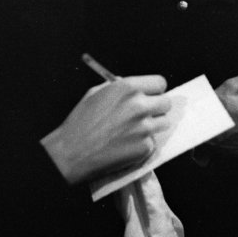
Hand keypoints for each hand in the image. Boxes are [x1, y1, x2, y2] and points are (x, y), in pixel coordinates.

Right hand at [41, 75, 170, 183]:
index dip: (155, 90)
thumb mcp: (96, 93)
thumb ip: (119, 87)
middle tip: (144, 114)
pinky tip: (126, 145)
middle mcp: (139, 105)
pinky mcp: (145, 147)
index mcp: (128, 87)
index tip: (151, 95)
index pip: (160, 82)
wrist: (71, 153)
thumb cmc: (80, 123)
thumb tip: (133, 86)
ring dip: (152, 126)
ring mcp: (144, 127)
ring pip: (163, 123)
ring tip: (132, 131)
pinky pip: (152, 142)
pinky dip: (143, 144)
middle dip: (156, 108)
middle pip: (166, 102)